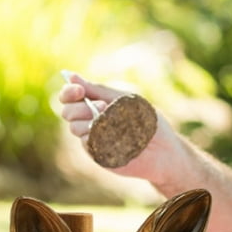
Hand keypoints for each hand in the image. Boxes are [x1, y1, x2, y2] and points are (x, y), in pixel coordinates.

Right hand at [58, 73, 177, 180]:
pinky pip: (87, 143)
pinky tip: (113, 135)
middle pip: (68, 112)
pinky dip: (98, 136)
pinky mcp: (98, 155)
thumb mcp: (122, 99)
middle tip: (102, 107)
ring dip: (89, 120)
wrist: (164, 148)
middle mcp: (90, 122)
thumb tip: (71, 76)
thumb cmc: (146, 121)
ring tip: (111, 120)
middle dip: (79, 107)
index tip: (79, 90)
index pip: (69, 97)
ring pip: (75, 128)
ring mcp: (93, 139)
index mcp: (94, 105)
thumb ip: (98, 90)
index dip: (69, 92)